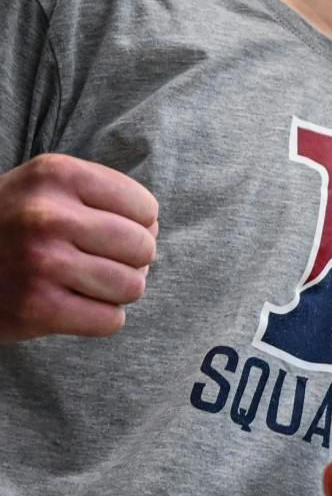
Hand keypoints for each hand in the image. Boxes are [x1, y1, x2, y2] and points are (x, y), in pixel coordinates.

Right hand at [0, 154, 158, 340]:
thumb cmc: (10, 225)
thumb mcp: (44, 188)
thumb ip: (101, 197)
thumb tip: (153, 230)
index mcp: (56, 175)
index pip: (146, 209)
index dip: (135, 226)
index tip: (103, 233)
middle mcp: (48, 215)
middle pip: (144, 248)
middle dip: (129, 261)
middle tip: (93, 262)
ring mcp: (42, 262)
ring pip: (132, 287)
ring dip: (114, 292)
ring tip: (80, 283)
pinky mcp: (37, 307)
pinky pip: (111, 321)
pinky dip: (98, 319)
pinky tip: (68, 305)